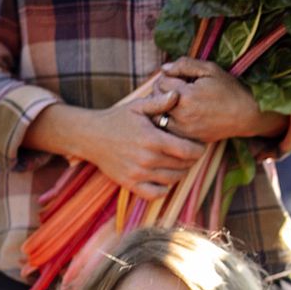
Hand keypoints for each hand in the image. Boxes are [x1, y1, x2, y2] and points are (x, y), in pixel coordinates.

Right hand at [86, 83, 205, 200]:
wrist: (90, 136)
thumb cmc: (117, 119)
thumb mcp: (138, 106)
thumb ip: (159, 102)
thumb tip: (178, 94)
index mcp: (152, 139)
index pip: (187, 151)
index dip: (198, 150)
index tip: (200, 146)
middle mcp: (146, 159)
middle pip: (182, 165)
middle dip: (191, 159)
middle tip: (191, 153)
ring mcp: (138, 174)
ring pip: (172, 180)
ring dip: (181, 172)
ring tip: (180, 163)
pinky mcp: (129, 184)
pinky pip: (155, 194)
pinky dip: (164, 189)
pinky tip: (164, 178)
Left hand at [156, 57, 285, 143]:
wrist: (247, 115)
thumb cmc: (230, 89)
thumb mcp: (210, 69)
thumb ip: (185, 64)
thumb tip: (164, 68)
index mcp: (186, 95)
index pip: (161, 82)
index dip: (169, 76)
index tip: (181, 77)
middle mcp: (181, 115)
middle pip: (156, 99)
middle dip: (164, 91)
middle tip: (180, 88)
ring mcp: (183, 129)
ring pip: (158, 116)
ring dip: (163, 107)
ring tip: (178, 101)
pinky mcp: (187, 138)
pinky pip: (167, 128)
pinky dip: (169, 120)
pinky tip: (182, 114)